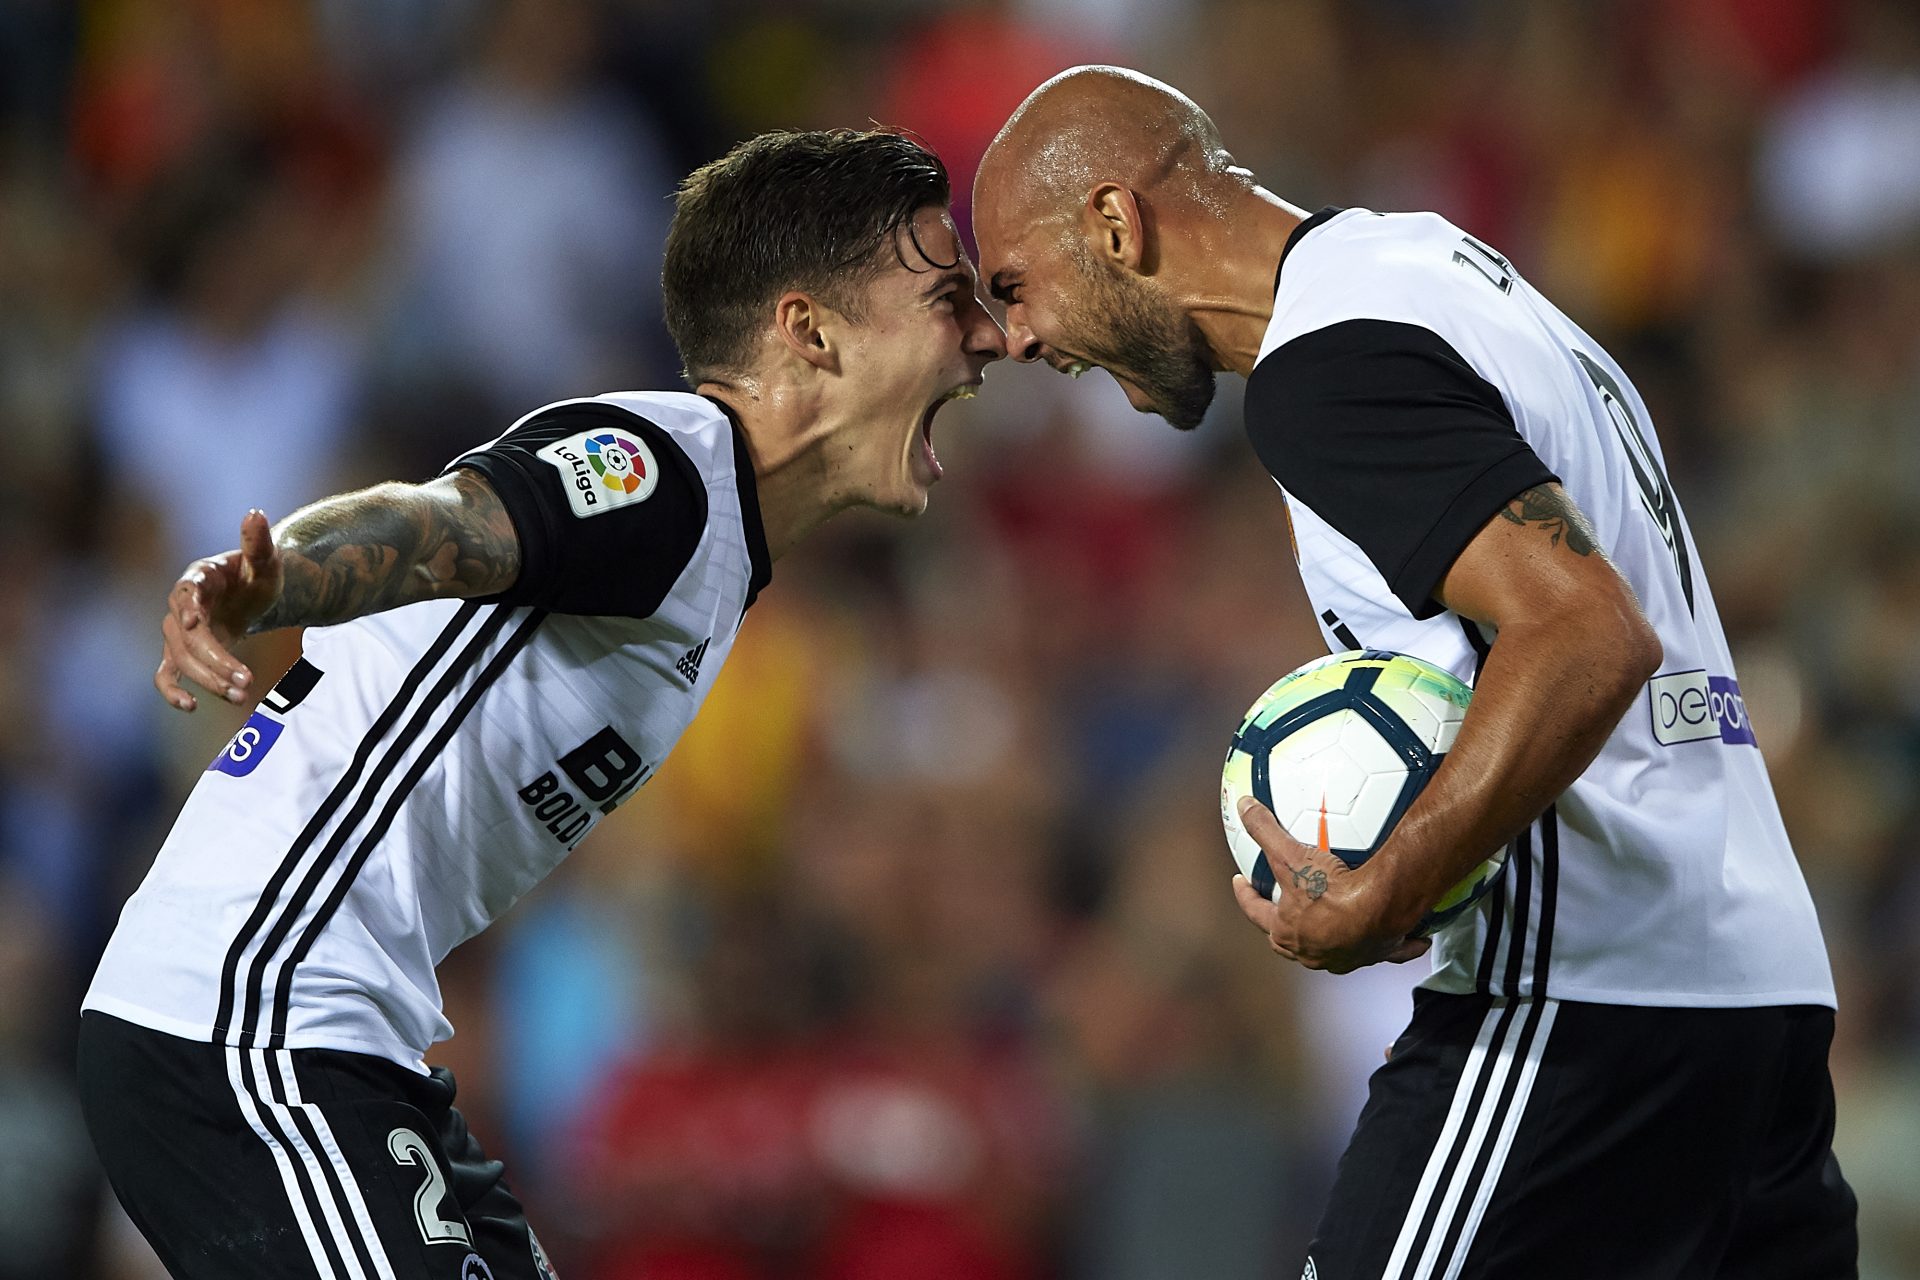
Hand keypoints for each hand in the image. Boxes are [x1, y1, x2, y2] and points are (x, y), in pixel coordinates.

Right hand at [155, 510, 283, 711]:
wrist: (255, 593)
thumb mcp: (266, 560)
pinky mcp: (182, 652)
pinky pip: (167, 673)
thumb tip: (256, 513)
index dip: (188, 606)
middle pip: (187, 636)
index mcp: (198, 577)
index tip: (195, 624)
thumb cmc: (259, 574)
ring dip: (207, 679)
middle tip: (246, 681)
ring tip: (241, 695)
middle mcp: (182, 604)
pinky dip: (172, 690)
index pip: (186, 592)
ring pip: (181, 658)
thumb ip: (258, 542)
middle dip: (214, 660)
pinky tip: (190, 706)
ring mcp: (179, 630)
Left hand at [1229, 795, 1430, 973]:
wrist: (1378, 910)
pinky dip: (1399, 946)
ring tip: (1337, 925)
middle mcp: (1314, 952)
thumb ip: (1264, 829)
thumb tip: (1244, 806)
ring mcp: (1346, 957)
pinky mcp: (1379, 955)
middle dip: (1284, 928)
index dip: (1246, 897)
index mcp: (1288, 931)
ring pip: (1336, 951)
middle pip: (1290, 942)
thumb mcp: (1290, 855)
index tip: (1242, 883)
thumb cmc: (1332, 890)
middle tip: (1283, 910)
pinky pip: (1391, 952)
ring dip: (1332, 941)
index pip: (1257, 913)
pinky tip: (1414, 939)